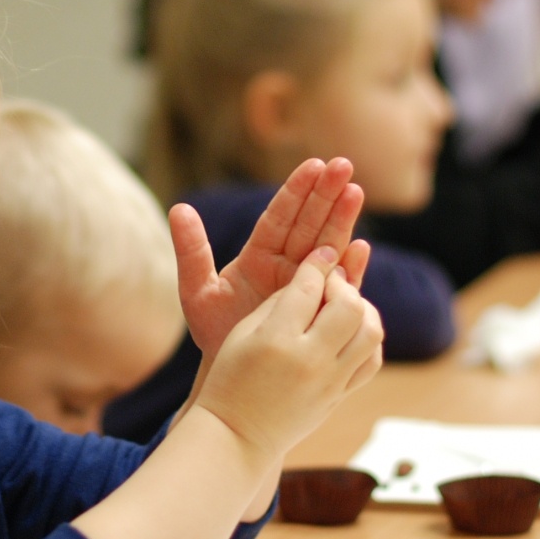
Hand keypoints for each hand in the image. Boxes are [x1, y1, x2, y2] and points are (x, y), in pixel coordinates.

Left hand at [171, 158, 369, 366]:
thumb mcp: (197, 291)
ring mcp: (306, 284)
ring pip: (327, 246)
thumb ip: (191, 251)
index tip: (314, 165)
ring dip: (343, 221)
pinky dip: (350, 268)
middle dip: (327, 195)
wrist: (234, 373)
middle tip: (344, 166)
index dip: (296, 191)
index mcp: (258, 254)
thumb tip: (179, 208)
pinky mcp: (321, 307)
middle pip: (309, 223)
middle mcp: (286, 264)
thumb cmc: (213, 332)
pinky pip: (338, 284)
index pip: (279, 216)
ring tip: (356, 192)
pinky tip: (361, 249)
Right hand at [195, 248, 383, 465]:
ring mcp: (329, 382)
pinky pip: (371, 360)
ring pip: (370, 332)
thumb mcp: (243, 334)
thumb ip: (278, 303)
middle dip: (343, 284)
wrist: (237, 435)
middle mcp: (308, 360)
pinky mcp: (340, 396)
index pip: (308, 287)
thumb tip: (312, 280)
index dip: (317, 264)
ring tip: (345, 304)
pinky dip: (367, 338)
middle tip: (332, 281)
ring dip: (363, 309)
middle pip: (348, 306)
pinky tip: (352, 330)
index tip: (322, 254)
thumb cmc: (231, 379)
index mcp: (275, 340)